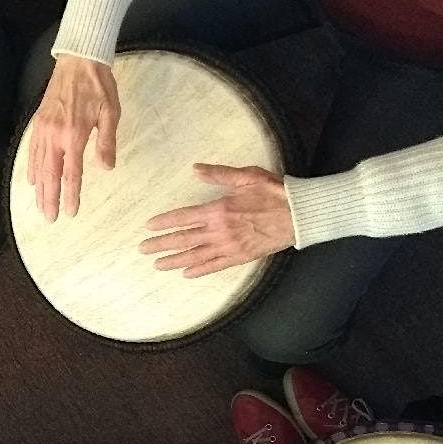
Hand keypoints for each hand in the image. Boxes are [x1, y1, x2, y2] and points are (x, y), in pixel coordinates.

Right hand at [27, 56, 119, 220]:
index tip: (71, 212)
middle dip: (49, 199)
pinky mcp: (38, 123)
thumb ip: (106, 142)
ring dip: (39, 189)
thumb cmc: (98, 86)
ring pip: (38, 166)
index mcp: (74, 134)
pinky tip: (32, 180)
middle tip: (50, 218)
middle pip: (49, 175)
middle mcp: (55, 135)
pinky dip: (31, 168)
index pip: (71, 173)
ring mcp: (43, 129)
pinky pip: (32, 151)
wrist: (79, 60)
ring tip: (40, 206)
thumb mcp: (111, 112)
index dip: (71, 195)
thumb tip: (106, 167)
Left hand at [139, 164, 293, 277]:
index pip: (183, 218)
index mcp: (219, 210)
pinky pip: (215, 266)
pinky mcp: (240, 257)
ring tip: (157, 265)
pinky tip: (186, 274)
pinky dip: (199, 271)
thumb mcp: (246, 177)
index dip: (164, 222)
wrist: (300, 215)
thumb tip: (195, 169)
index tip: (149, 227)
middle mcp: (220, 231)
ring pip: (195, 256)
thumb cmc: (275, 192)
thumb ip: (219, 175)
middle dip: (161, 245)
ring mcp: (229, 246)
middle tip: (143, 249)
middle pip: (184, 239)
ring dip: (174, 261)